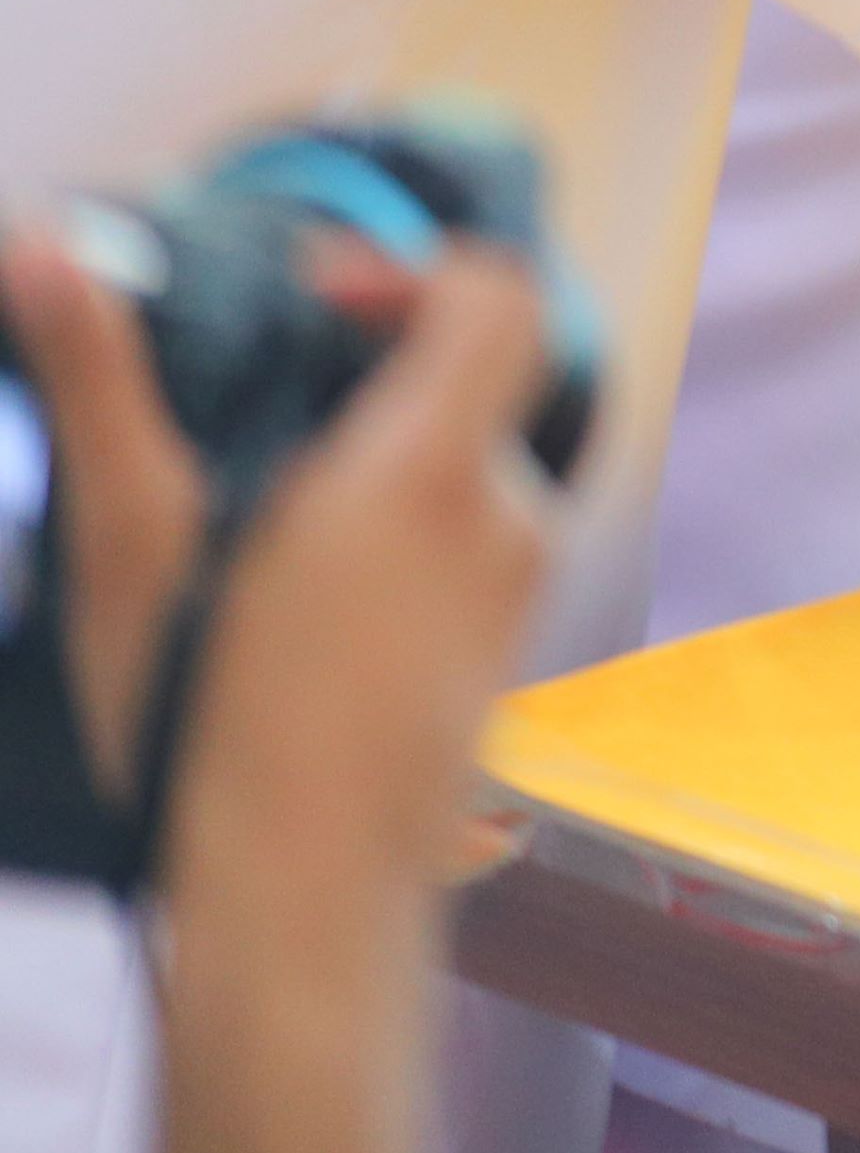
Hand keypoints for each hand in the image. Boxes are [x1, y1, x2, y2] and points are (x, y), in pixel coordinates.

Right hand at [3, 223, 553, 1152]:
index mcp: (434, 470)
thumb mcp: (135, 545)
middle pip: (484, 374)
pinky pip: (473, 539)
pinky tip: (300, 578)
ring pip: (473, 463)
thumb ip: (101, 385)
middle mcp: (505, 516)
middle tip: (269, 386)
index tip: (309, 295)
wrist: (303, 908)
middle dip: (380, 359)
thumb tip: (45, 245)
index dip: (411, 267)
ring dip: (385, 448)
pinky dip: (405, 522)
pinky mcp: (504, 651)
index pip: (500, 296)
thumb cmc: (213, 729)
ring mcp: (519, 588)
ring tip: (263, 495)